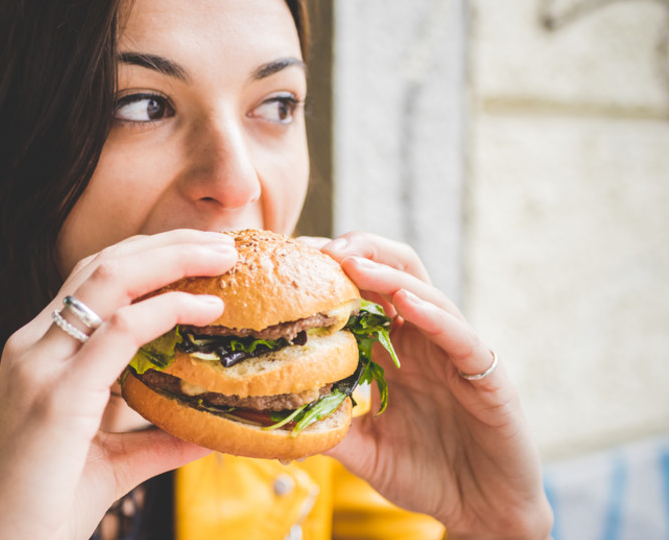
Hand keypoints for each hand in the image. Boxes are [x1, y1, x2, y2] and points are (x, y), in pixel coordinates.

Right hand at [0, 230, 236, 539]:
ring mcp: (39, 366)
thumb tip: (210, 429)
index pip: (92, 281)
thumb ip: (156, 439)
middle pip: (102, 264)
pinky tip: (206, 311)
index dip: (148, 257)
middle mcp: (32, 347)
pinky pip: (119, 331)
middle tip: (223, 241)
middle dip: (167, 243)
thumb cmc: (44, 510)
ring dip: (172, 258)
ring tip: (223, 255)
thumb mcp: (110, 463)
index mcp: (38, 354)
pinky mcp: (56, 396)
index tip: (200, 255)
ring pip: (108, 278)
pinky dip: (167, 309)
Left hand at [301, 231, 552, 538]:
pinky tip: (405, 302)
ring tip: (351, 260)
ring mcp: (455, 353)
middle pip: (394, 273)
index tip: (290, 260)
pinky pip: (460, 336)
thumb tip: (273, 419)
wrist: (483, 511)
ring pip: (425, 293)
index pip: (361, 294)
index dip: (330, 273)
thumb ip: (329, 430)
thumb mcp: (364, 452)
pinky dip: (433, 315)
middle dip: (358, 251)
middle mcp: (423, 342)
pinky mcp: (486, 375)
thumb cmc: (427, 476)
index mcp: (393, 351)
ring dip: (387, 273)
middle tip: (317, 248)